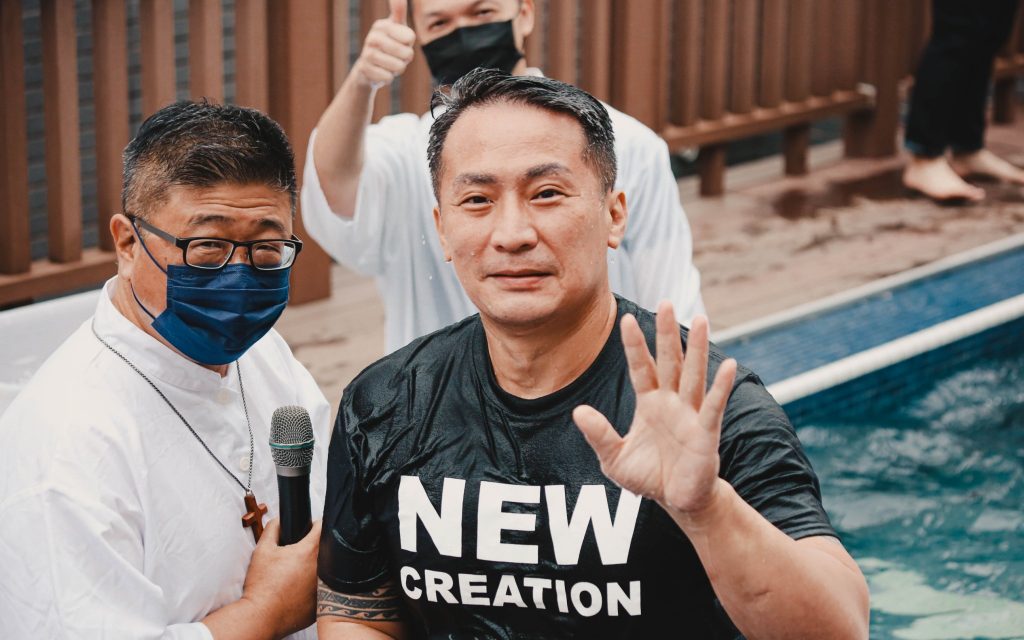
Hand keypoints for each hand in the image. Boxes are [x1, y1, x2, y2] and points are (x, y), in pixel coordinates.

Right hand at [241, 519, 322, 638]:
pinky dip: (314, 587)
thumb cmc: (262, 586)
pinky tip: (301, 589)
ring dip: (317, 567)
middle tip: (302, 552)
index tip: (310, 528)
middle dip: (316, 547)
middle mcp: (323, 568)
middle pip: (327, 549)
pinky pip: (324, 590)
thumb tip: (279, 521)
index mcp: (310, 552)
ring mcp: (325, 587)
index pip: (323, 528)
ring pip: (327, 570)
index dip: (315, 525)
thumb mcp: (263, 550)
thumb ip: (272, 529)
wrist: (261, 616)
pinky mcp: (323, 603)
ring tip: (301, 572)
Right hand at [352, 0, 415, 88]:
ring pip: (398, 67)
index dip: (409, 44)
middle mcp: (372, 37)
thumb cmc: (389, 44)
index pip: (410, 37)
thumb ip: (399, 10)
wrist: (369, 68)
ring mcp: (367, 53)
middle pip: (407, 54)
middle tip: (395, 56)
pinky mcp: (364, 69)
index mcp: (381, 25)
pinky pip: (389, 77)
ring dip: (397, 69)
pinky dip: (388, 78)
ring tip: (388, 64)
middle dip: (405, 59)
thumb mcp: (396, 26)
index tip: (400, 42)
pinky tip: (381, 72)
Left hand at [573, 303, 736, 515]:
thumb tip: (578, 412)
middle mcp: (672, 402)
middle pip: (669, 361)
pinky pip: (713, 406)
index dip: (634, 345)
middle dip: (667, 333)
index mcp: (650, 403)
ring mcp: (691, 415)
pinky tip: (728, 365)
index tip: (626, 319)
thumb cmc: (648, 477)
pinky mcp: (706, 433)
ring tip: (702, 320)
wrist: (676, 501)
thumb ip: (599, 435)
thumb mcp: (614, 458)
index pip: (640, 367)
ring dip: (697, 349)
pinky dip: (721, 387)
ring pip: (693, 375)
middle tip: (666, 301)